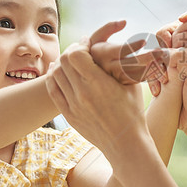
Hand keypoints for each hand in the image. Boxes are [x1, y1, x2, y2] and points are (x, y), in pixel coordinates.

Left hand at [47, 42, 147, 159]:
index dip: (81, 44)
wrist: (125, 143)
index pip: (77, 54)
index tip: (88, 43)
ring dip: (61, 63)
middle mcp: (82, 94)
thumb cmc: (133, 112)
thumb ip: (120, 64)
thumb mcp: (131, 84)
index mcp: (99, 84)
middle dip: (71, 51)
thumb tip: (118, 45)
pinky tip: (61, 73)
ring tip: (70, 60)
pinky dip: (54, 78)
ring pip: (55, 75)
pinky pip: (53, 91)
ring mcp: (73, 105)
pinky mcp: (68, 115)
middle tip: (79, 49)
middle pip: (64, 61)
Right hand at [88, 20, 168, 84]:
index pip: (119, 50)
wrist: (90, 72)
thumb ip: (109, 27)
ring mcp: (117, 77)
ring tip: (164, 59)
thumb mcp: (97, 37)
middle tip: (162, 51)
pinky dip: (150, 75)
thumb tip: (124, 21)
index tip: (145, 40)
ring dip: (151, 67)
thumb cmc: (96, 50)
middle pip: (131, 64)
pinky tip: (160, 67)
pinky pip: (138, 80)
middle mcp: (110, 68)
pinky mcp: (123, 83)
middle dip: (148, 58)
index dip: (132, 46)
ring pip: (136, 74)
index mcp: (103, 54)